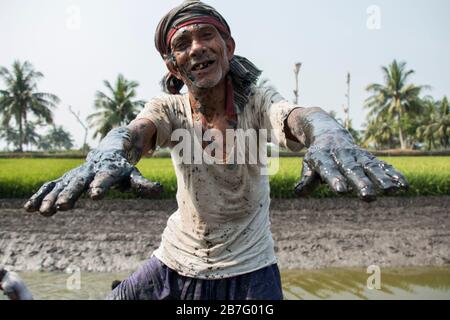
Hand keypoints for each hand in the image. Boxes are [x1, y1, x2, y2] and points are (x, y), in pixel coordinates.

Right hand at [24, 127, 162, 215]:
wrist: (110, 147)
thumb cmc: (124, 167)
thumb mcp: (133, 175)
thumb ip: (143, 183)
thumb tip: (159, 190)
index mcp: (109, 169)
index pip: (105, 178)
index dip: (101, 186)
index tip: (95, 195)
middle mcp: (90, 170)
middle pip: (80, 181)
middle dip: (71, 193)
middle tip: (64, 207)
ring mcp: (76, 173)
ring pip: (63, 184)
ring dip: (53, 197)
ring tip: (44, 212)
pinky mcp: (66, 177)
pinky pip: (52, 186)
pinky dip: (41, 195)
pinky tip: (29, 208)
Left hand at [290, 109, 408, 201]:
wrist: (328, 133)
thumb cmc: (316, 156)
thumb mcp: (308, 164)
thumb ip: (306, 179)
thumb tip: (298, 192)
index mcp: (323, 157)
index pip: (329, 169)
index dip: (335, 179)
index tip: (341, 190)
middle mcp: (342, 156)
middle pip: (352, 169)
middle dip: (361, 183)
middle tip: (369, 197)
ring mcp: (357, 155)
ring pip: (370, 167)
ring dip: (381, 179)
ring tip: (391, 191)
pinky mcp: (369, 157)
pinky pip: (382, 165)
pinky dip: (393, 173)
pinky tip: (404, 185)